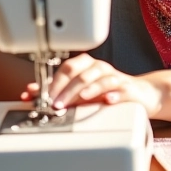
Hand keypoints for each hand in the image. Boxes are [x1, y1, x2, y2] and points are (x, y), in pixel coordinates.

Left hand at [21, 53, 162, 116]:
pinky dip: (113, 94)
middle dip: (65, 88)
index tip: (37, 96)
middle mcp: (98, 68)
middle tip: (55, 104)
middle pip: (79, 72)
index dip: (50, 82)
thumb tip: (30, 93)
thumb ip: (59, 92)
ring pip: (98, 78)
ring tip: (79, 100)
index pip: (65, 69)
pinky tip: (107, 101)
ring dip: (86, 90)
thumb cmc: (107, 92)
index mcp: (86, 66)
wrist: (140, 94)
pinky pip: (119, 88)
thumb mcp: (81, 92)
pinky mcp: (128, 88)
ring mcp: (113, 76)